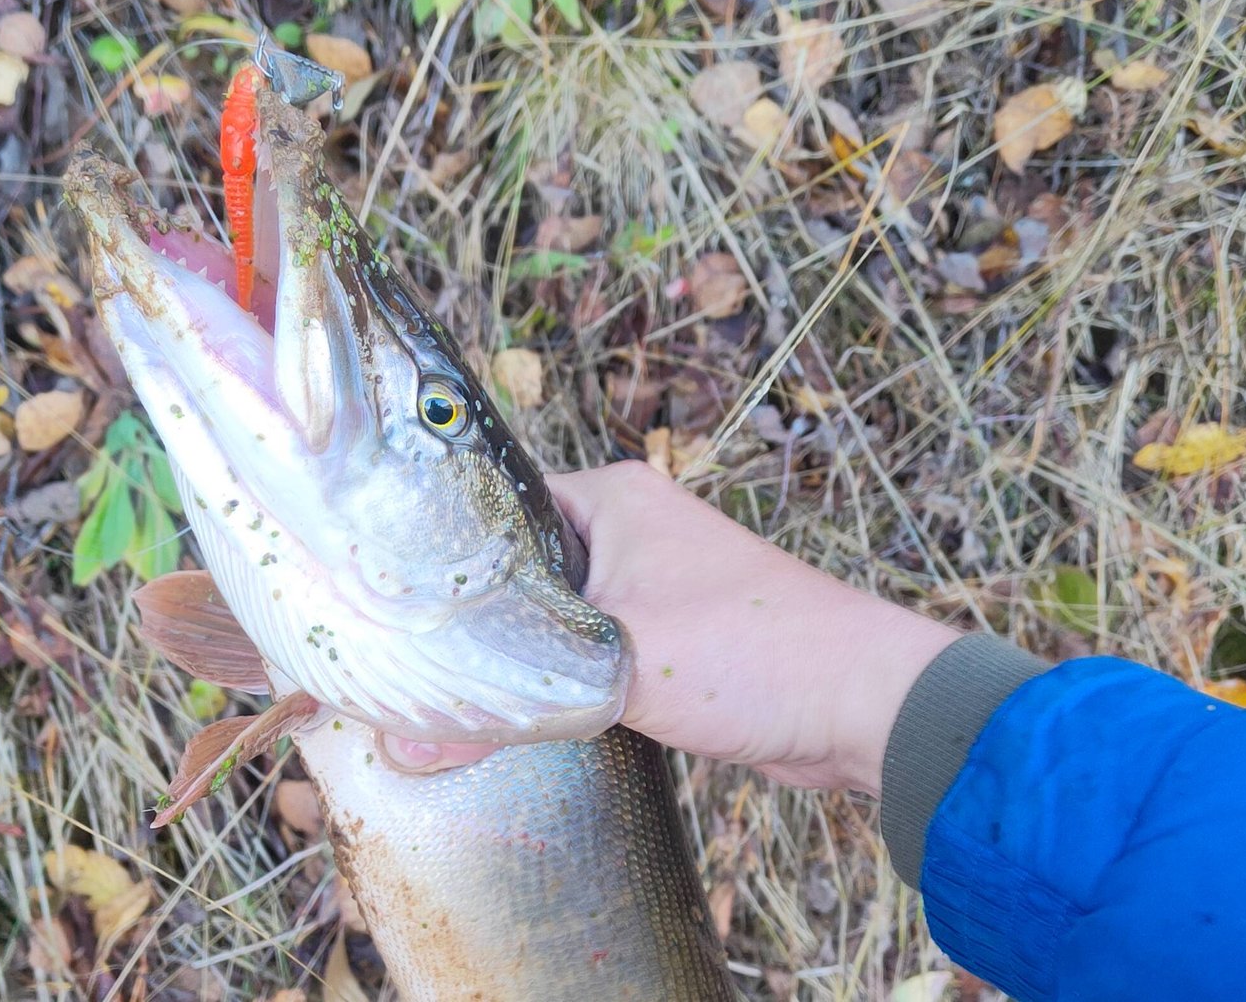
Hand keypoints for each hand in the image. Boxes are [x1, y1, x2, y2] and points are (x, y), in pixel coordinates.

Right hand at [380, 461, 959, 794]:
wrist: (861, 705)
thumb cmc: (750, 652)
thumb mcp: (611, 668)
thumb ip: (508, 702)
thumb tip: (412, 750)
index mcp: (609, 496)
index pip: (490, 507)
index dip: (437, 560)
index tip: (385, 609)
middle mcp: (628, 525)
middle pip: (516, 568)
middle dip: (474, 619)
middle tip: (407, 665)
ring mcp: (650, 582)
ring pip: (553, 616)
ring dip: (520, 656)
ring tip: (450, 695)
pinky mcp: (669, 638)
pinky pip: (589, 651)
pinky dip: (560, 681)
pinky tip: (520, 716)